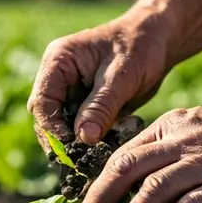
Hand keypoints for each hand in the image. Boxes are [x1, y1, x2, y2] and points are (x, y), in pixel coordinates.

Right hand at [27, 6, 174, 147]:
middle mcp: (58, 77)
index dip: (52, 128)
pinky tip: (108, 147)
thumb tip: (84, 138)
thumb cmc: (140, 47)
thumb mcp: (122, 76)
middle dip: (62, 140)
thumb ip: (102, 106)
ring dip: (78, 143)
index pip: (43, 101)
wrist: (158, 40)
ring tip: (96, 157)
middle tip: (79, 161)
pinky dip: (93, 140)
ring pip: (64, 126)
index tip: (71, 148)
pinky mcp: (85, 105)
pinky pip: (82, 128)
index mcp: (58, 61)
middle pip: (47, 117)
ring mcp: (71, 92)